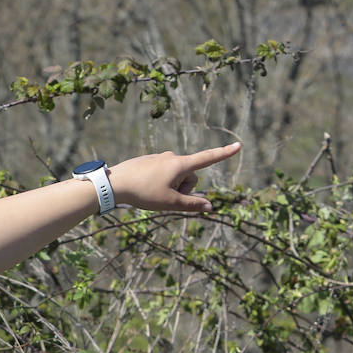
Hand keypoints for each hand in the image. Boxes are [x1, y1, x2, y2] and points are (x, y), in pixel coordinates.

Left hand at [109, 142, 240, 213]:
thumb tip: (209, 207)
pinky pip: (161, 174)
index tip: (238, 145)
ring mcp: (160, 158)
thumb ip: (191, 205)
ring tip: (151, 192)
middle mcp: (172, 157)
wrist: (114, 183)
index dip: (224, 154)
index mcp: (180, 164)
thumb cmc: (142, 193)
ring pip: (174, 177)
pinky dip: (158, 183)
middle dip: (183, 189)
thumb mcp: (169, 203)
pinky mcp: (149, 161)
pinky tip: (143, 187)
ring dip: (170, 187)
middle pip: (189, 177)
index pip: (208, 158)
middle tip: (164, 196)